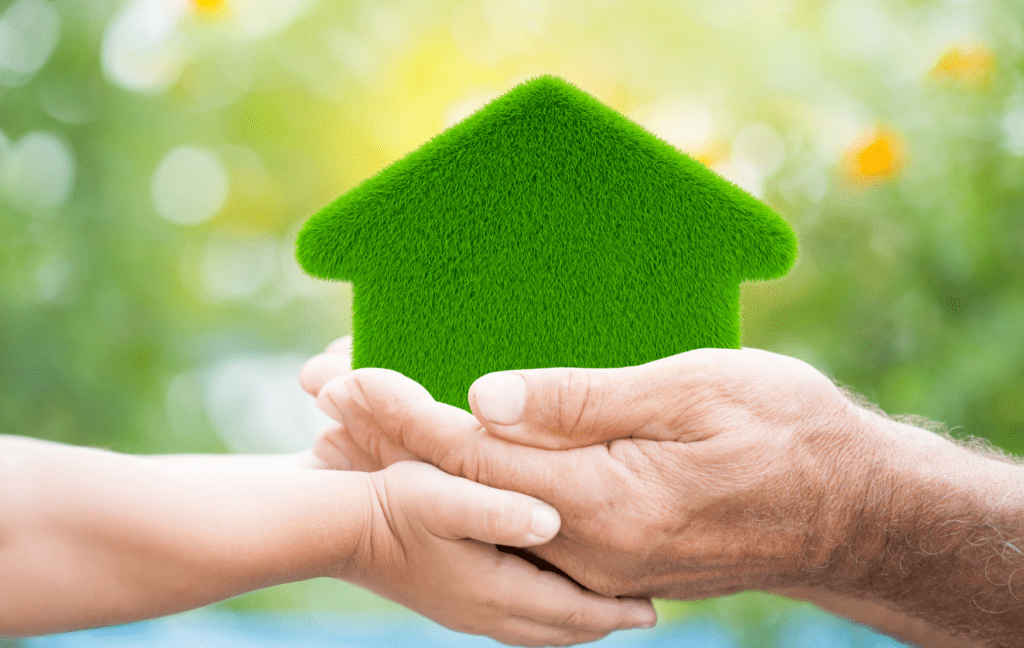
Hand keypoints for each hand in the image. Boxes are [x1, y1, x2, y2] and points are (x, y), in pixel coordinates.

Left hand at [311, 346, 888, 599]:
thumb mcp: (695, 393)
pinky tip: (437, 460)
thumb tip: (485, 398)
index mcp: (605, 502)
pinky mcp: (610, 556)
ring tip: (347, 425)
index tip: (343, 375)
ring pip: (482, 510)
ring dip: (413, 463)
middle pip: (461, 490)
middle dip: (384, 439)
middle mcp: (587, 547)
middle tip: (318, 391)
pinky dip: (465, 485)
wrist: (852, 512)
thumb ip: (585, 402)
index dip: (402, 414)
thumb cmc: (786, 434)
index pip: (474, 455)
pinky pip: (517, 523)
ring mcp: (597, 562)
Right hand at [343, 456, 656, 645]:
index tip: (656, 609)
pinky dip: (543, 613)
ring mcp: (464, 608)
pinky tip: (543, 592)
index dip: (614, 612)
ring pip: (535, 628)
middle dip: (601, 621)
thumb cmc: (393, 502)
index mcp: (493, 591)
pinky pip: (512, 617)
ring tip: (603, 608)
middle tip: (643, 612)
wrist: (334, 524)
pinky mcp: (448, 596)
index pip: (570, 613)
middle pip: (559, 630)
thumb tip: (556, 522)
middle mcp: (483, 611)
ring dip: (572, 620)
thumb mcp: (447, 497)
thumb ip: (500, 510)